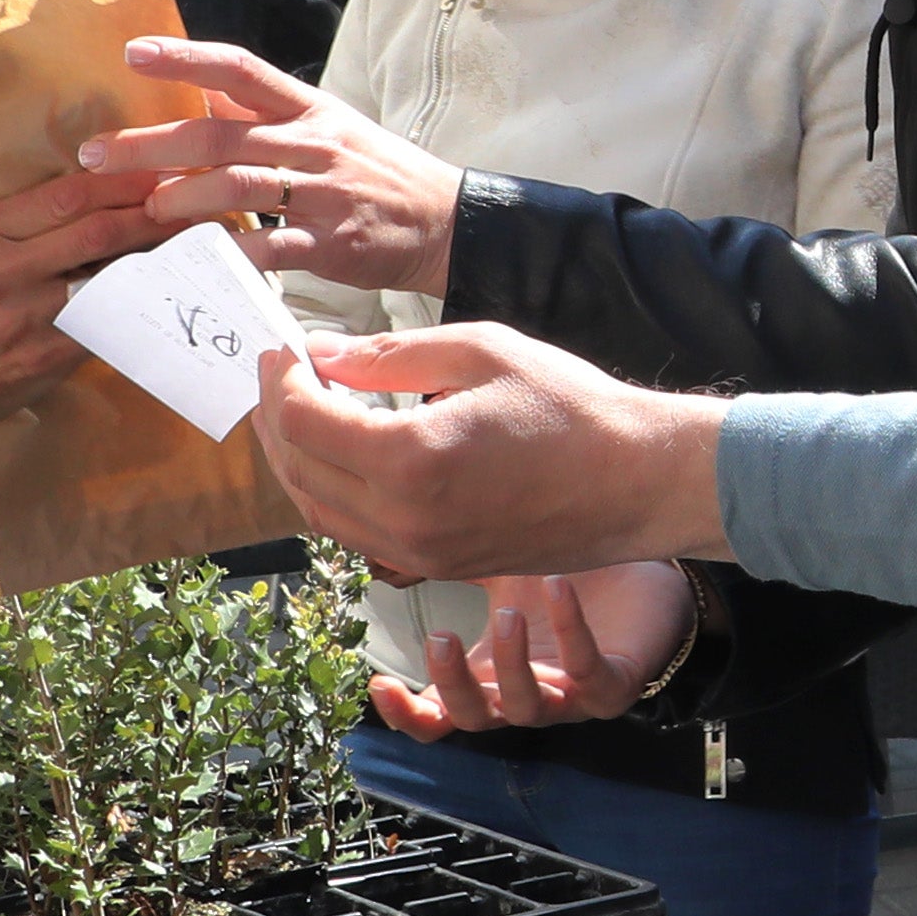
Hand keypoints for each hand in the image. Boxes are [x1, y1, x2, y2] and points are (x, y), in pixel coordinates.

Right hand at [0, 162, 197, 494]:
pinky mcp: (49, 354)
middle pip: (96, 227)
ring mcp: (28, 313)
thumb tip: (80, 200)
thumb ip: (12, 228)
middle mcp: (3, 267)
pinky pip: (108, 320)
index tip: (157, 171)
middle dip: (152, 211)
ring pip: (109, 273)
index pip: (66, 194)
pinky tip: (167, 291)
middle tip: (192, 199)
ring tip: (193, 239)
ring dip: (156, 256)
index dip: (121, 181)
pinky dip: (140, 302)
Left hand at [80, 35, 460, 293]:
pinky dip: (230, 255)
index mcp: (308, 107)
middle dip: (149, 146)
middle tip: (95, 156)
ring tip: (143, 212)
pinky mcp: (333, 243)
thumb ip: (268, 113)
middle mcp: (313, 143)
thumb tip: (205, 95)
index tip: (133, 52)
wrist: (447, 220)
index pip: (241, 70)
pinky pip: (271, 247)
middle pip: (219, 135)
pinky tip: (194, 262)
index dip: (185, 59)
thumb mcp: (330, 125)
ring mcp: (324, 192)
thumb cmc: (378, 173)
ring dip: (181, 201)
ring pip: (237, 188)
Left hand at [249, 327, 730, 582]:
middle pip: (299, 471)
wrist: (640, 483)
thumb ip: (390, 356)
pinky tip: (344, 454)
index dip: (278, 381)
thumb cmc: (574, 409)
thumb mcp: (481, 352)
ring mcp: (421, 552)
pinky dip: (332, 492)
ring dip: (296, 461)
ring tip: (303, 412)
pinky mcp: (438, 566)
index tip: (281, 349)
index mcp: (413, 459)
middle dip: (276, 418)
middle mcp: (406, 518)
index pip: (303, 423)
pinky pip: (357, 534)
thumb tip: (321, 355)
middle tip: (282, 376)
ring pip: (319, 511)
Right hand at [374, 563, 701, 736]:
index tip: (378, 682)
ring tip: (508, 612)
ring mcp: (569, 697)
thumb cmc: (566, 576)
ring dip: (510, 664)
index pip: (438, 717)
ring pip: (528, 707)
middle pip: (474, 720)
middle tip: (441, 637)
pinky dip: (571, 632)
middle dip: (453, 685)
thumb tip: (391, 539)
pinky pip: (588, 673)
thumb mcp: (499, 568)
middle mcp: (524, 695)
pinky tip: (557, 587)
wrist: (645, 571)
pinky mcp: (614, 687)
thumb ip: (450, 561)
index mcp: (488, 677)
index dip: (406, 714)